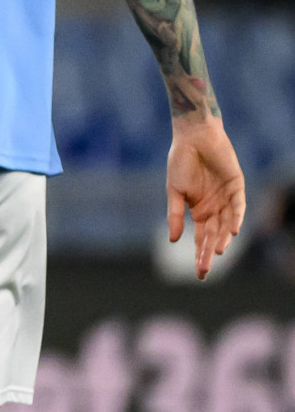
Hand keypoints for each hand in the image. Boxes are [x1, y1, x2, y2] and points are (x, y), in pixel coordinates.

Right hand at [166, 114, 245, 278]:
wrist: (193, 136)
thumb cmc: (180, 161)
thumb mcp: (174, 191)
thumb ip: (174, 215)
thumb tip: (172, 240)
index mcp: (198, 210)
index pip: (201, 238)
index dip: (199, 255)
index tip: (199, 274)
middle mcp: (214, 208)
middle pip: (214, 236)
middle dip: (209, 253)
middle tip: (205, 270)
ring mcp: (226, 198)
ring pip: (227, 225)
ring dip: (223, 239)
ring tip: (217, 252)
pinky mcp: (237, 186)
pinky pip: (238, 206)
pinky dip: (236, 218)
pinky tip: (233, 230)